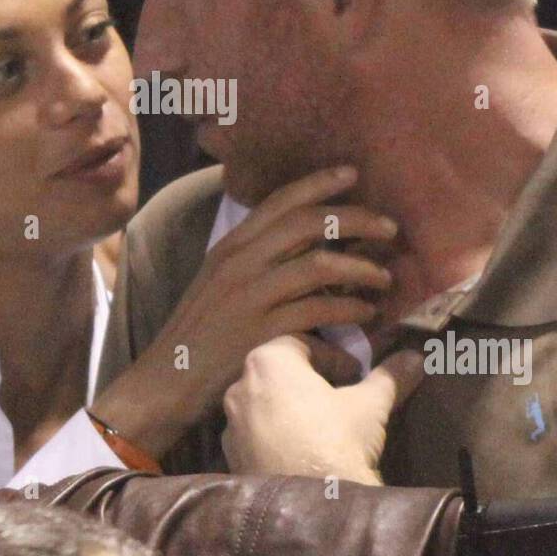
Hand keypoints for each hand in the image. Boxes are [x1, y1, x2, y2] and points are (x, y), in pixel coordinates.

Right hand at [93, 166, 397, 456]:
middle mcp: (239, 263)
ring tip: (385, 277)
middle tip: (390, 228)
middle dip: (355, 219)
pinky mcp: (262, 332)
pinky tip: (366, 313)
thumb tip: (306, 249)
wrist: (166, 382)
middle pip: (308, 224)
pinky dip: (349, 309)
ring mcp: (250, 296)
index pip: (278, 202)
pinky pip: (319, 311)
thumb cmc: (197, 335)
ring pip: (320, 265)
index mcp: (230, 246)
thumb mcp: (219, 284)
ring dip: (361, 268)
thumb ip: (255, 261)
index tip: (352, 173)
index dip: (318, 183)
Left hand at [221, 335, 424, 483]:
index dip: (333, 355)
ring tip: (324, 426)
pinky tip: (304, 452)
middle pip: (279, 371)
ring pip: (265, 404)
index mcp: (268, 361)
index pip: (301, 342)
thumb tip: (414, 358)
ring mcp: (231, 425)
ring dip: (292, 408)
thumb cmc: (339, 443)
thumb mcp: (371, 406)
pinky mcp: (232, 458)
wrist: (315, 512)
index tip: (356, 372)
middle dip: (311, 379)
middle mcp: (240, 387)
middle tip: (342, 395)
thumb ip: (390, 376)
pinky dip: (277, 436)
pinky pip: (257, 435)